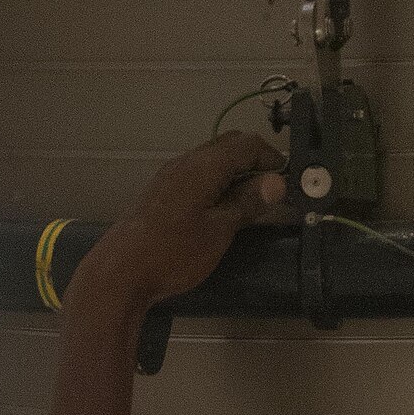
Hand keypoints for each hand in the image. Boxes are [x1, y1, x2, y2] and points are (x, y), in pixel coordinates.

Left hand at [74, 131, 288, 310]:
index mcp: (203, 166)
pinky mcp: (164, 191)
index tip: (289, 177)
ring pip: (212, 159)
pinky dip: (219, 181)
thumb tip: (276, 181)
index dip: (271, 156)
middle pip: (227, 145)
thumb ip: (247, 203)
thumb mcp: (219, 231)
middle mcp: (186, 162)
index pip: (245, 144)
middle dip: (254, 159)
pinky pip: (199, 173)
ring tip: (254, 198)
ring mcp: (172, 175)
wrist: (124, 269)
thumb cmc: (175, 252)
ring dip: (236, 170)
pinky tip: (225, 205)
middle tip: (274, 187)